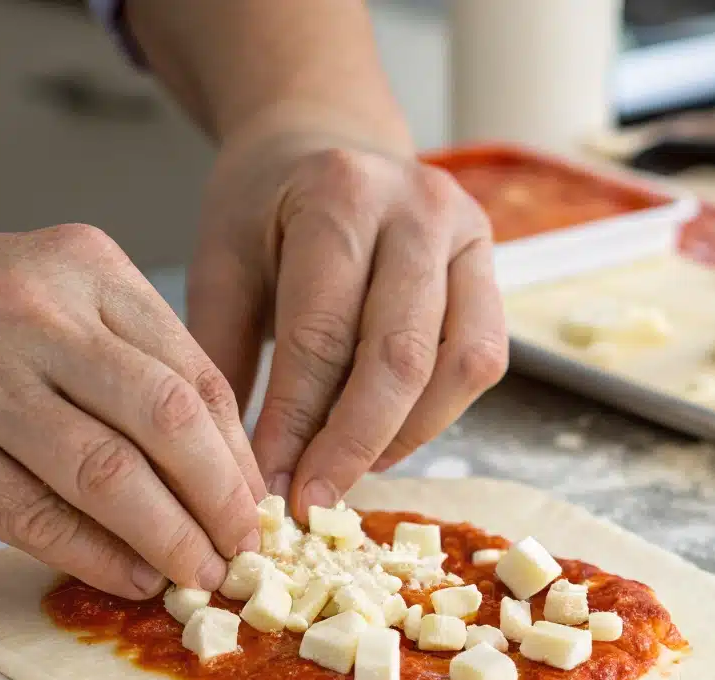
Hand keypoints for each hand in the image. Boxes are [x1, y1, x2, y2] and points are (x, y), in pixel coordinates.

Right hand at [0, 226, 264, 597]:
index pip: (194, 374)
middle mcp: (36, 313)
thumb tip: (225, 471)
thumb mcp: (67, 302)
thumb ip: (141, 366)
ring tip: (199, 575)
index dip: (237, 455)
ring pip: (106, 474)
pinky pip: (35, 516)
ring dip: (167, 538)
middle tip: (244, 551)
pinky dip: (95, 556)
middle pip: (164, 421)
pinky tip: (134, 578)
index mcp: (89, 270)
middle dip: (217, 499)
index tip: (257, 507)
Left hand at [187, 128, 507, 518]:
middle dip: (354, 445)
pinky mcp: (492, 267)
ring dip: (405, 436)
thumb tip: (232, 465)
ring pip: (459, 365)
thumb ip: (223, 354)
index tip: (268, 489)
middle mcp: (419, 208)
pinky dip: (436, 413)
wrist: (323, 141)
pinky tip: (387, 438)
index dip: (296, 425)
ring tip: (350, 471)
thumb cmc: (265, 208)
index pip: (321, 336)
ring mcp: (468, 235)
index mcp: (339, 195)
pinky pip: (482, 360)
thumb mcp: (222, 262)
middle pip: (400, 356)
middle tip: (314, 501)